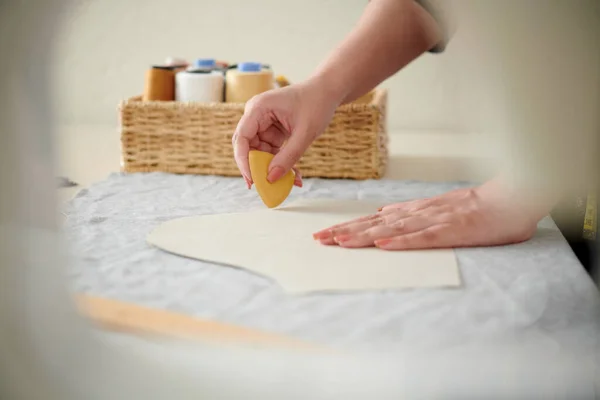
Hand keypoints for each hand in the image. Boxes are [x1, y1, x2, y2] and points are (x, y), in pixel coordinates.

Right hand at [232, 79, 339, 187]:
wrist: (327, 91)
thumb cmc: (317, 104)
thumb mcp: (305, 133)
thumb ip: (288, 157)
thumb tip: (271, 178)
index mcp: (258, 108)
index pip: (241, 138)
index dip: (243, 161)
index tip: (252, 180)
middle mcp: (255, 115)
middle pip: (247, 147)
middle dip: (257, 168)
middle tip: (266, 187)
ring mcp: (262, 124)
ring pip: (260, 153)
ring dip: (273, 168)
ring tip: (292, 180)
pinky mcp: (271, 131)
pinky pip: (270, 152)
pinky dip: (281, 163)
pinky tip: (294, 175)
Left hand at [312, 180, 541, 249]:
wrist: (510, 198)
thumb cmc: (476, 207)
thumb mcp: (436, 207)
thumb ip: (409, 211)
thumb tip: (381, 215)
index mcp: (414, 211)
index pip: (374, 220)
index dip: (348, 227)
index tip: (325, 234)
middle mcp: (418, 214)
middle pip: (375, 224)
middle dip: (345, 232)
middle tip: (319, 239)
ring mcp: (433, 221)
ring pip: (392, 229)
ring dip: (364, 236)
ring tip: (339, 242)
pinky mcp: (451, 230)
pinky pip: (423, 237)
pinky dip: (401, 241)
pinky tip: (382, 245)